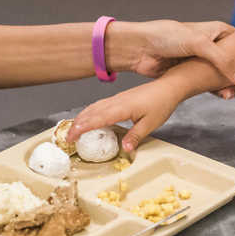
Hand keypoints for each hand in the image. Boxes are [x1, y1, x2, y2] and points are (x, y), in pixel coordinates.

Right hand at [67, 79, 185, 152]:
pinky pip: (99, 105)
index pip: (97, 119)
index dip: (82, 128)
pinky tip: (88, 117)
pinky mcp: (119, 98)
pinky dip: (89, 112)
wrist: (168, 87)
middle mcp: (116, 102)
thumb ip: (136, 136)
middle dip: (76, 124)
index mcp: (122, 108)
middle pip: (90, 112)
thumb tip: (125, 148)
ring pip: (93, 107)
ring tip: (72, 128)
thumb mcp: (151, 124)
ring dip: (81, 117)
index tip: (71, 137)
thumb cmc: (161, 104)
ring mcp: (116, 99)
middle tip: (66, 137)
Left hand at [117, 20, 234, 85]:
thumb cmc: (166, 37)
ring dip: (231, 87)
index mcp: (219, 32)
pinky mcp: (194, 76)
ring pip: (226, 77)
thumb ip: (222, 60)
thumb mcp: (199, 44)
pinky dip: (218, 91)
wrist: (141, 49)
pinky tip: (221, 95)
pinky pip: (212, 86)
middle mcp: (215, 46)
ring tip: (229, 94)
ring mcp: (204, 62)